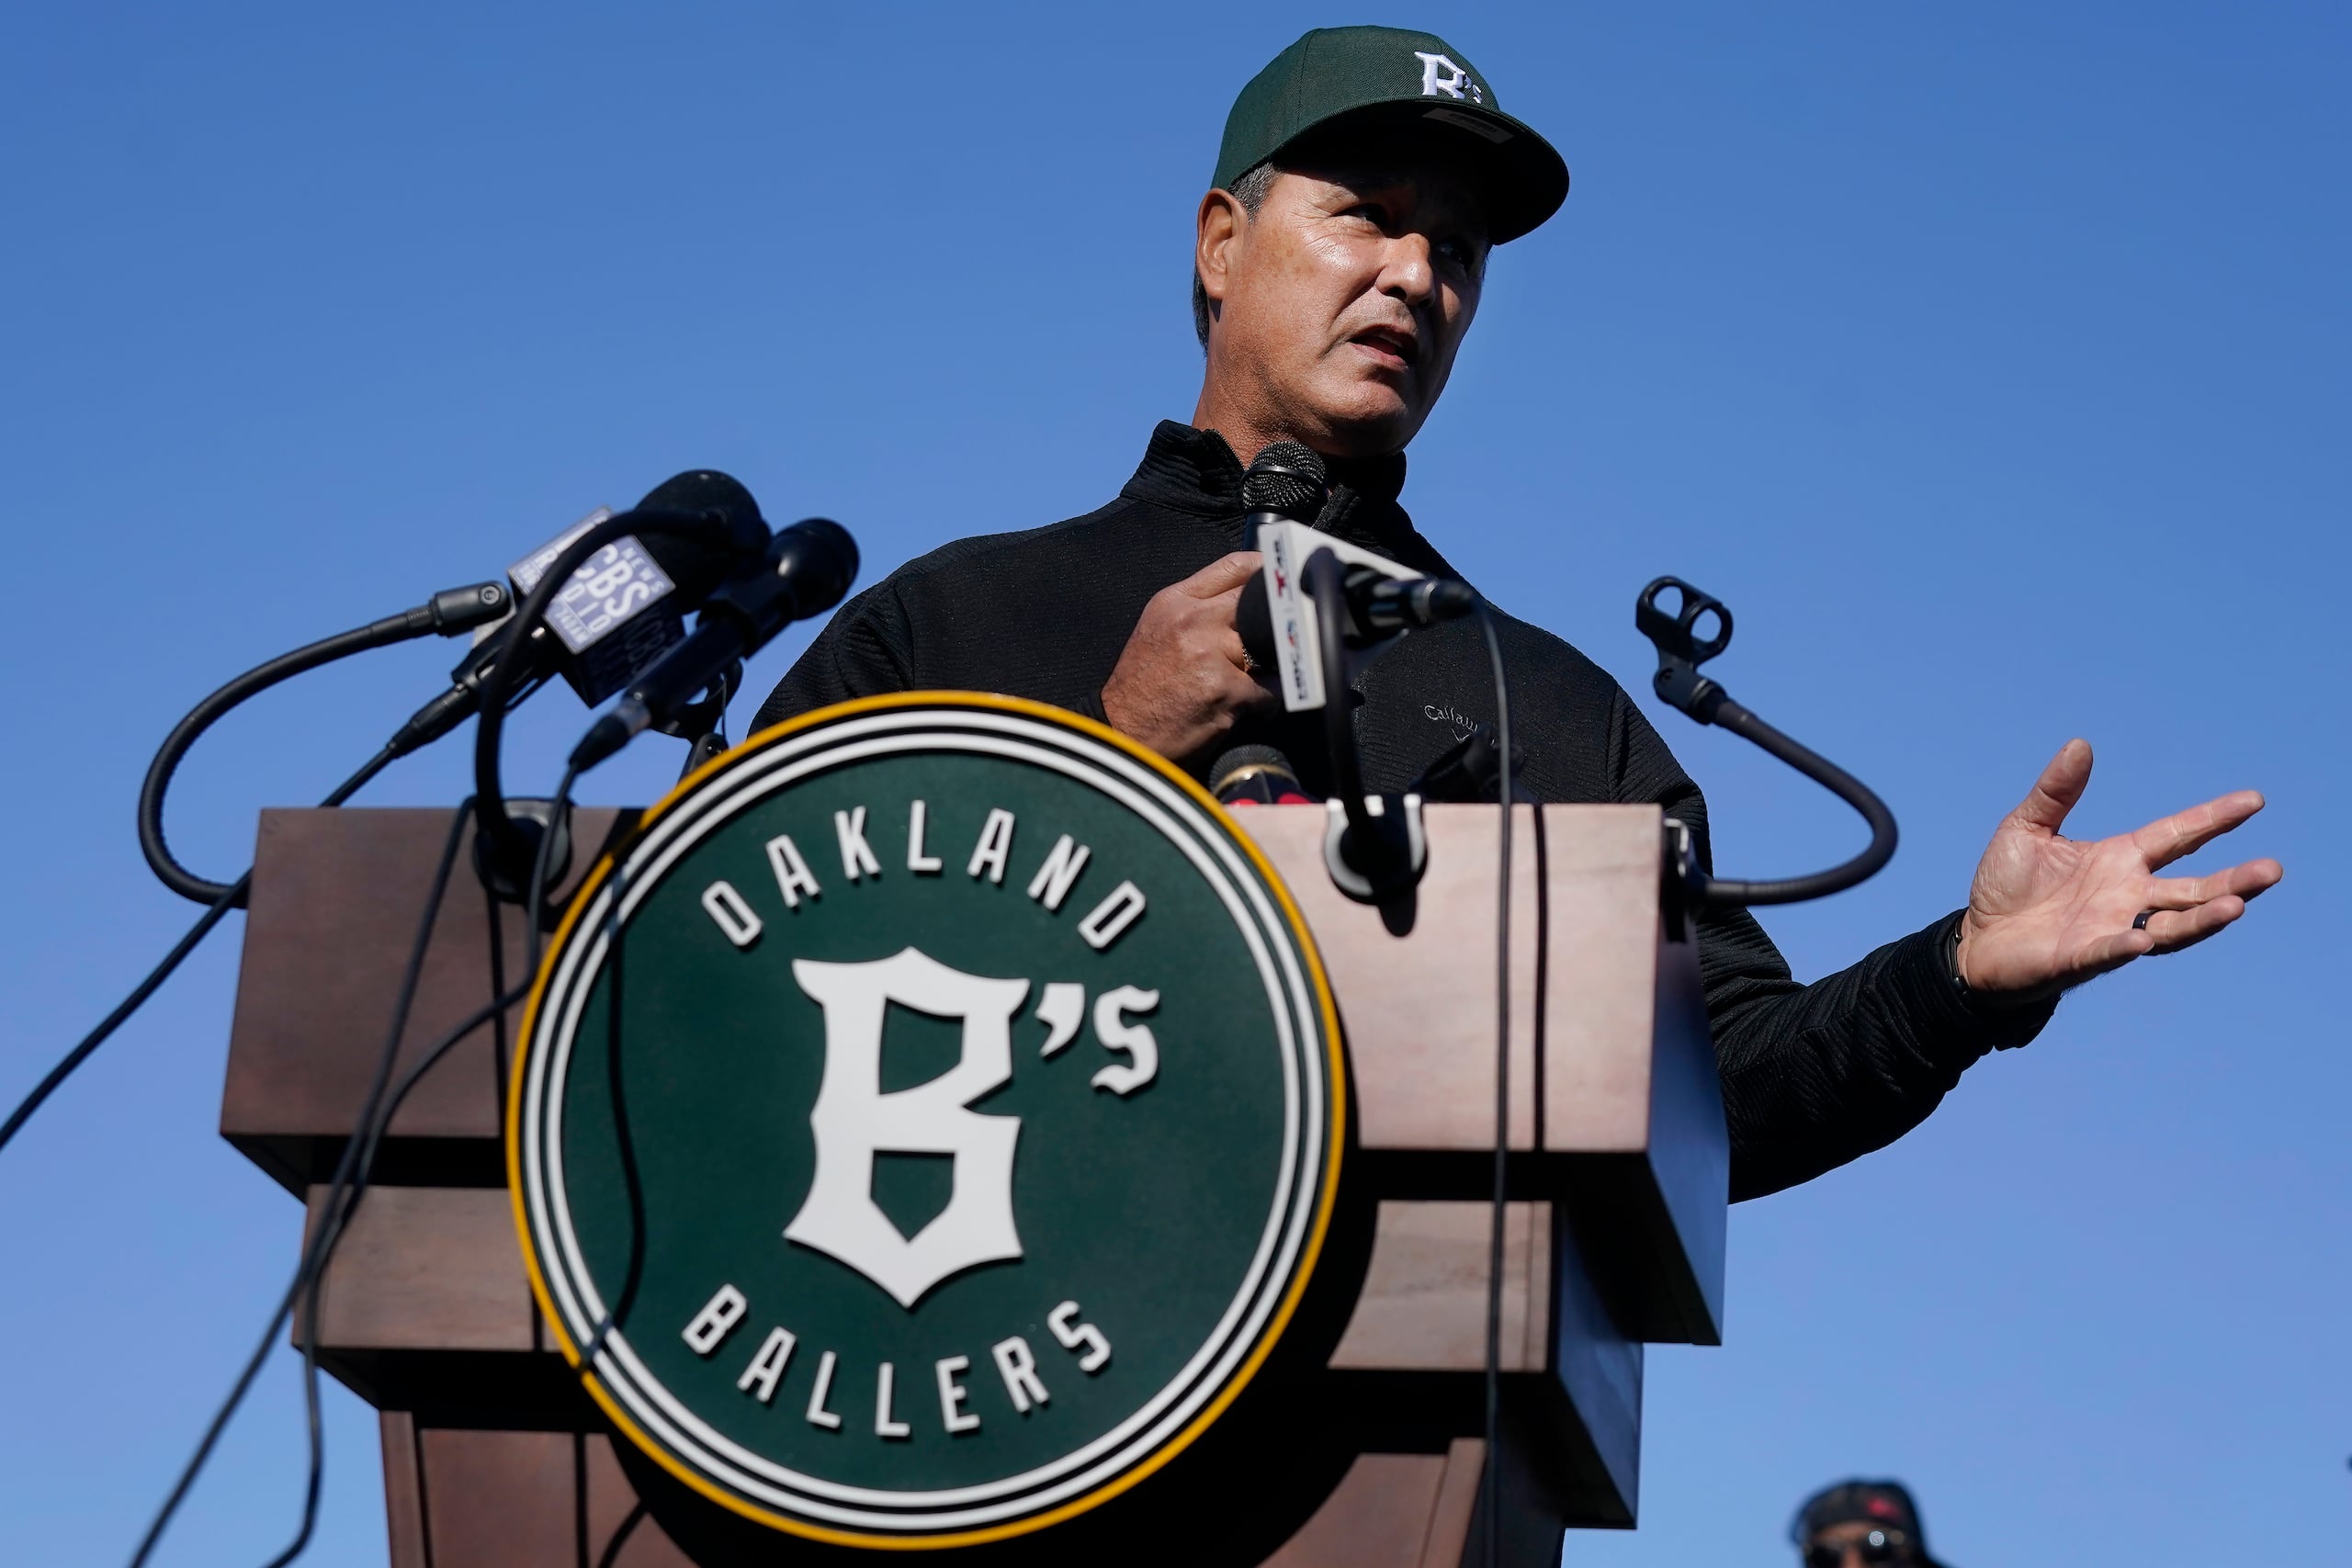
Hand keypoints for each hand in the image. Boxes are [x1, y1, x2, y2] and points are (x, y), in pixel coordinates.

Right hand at [1101, 551, 1270, 763]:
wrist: (1122, 735)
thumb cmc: (1141, 689)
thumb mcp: (1158, 629)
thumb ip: (1198, 609)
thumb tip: (1248, 600)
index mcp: (1175, 602)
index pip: (1234, 566)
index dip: (1266, 572)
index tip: (1281, 584)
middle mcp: (1192, 621)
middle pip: (1258, 602)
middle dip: (1271, 624)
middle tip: (1273, 643)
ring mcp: (1211, 653)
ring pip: (1270, 648)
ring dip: (1267, 670)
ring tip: (1245, 687)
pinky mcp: (1227, 689)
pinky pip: (1271, 690)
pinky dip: (1265, 704)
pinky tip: (1245, 710)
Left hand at [1955, 739, 2282, 1001]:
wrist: (1977, 940)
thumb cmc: (2008, 887)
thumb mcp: (2028, 828)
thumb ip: (2056, 792)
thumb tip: (2080, 744)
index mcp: (2120, 860)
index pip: (2178, 835)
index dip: (2214, 819)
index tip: (2254, 800)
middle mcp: (2127, 896)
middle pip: (2193, 888)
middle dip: (2233, 881)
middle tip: (2273, 870)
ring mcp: (2110, 929)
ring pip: (2172, 926)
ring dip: (2203, 919)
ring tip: (2236, 906)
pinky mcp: (2080, 958)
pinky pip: (2108, 951)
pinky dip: (2125, 944)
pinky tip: (2143, 938)